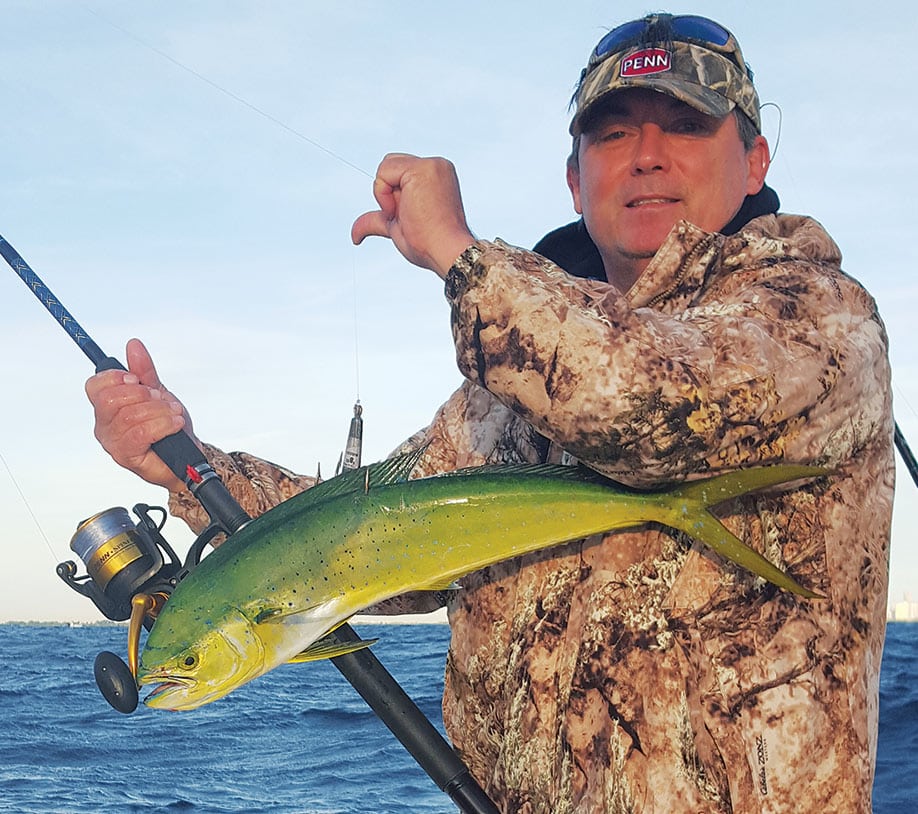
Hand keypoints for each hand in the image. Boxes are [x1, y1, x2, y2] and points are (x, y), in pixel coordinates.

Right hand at [85, 338, 197, 491]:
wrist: (187, 455)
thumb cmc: (169, 427)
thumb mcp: (158, 393)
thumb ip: (145, 371)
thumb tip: (133, 345)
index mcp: (107, 408)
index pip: (94, 386)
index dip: (115, 377)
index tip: (138, 379)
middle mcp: (104, 426)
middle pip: (111, 400)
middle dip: (143, 395)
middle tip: (162, 399)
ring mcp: (113, 443)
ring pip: (130, 416)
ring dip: (160, 411)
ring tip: (175, 414)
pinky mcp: (127, 457)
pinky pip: (142, 433)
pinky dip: (163, 424)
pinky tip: (175, 424)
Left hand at [351, 153, 475, 277]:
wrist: (446, 252)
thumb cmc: (429, 244)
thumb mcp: (399, 226)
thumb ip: (380, 219)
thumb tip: (355, 235)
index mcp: (435, 176)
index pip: (398, 173)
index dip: (394, 198)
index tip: (413, 217)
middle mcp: (436, 166)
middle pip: (390, 165)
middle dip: (389, 194)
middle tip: (410, 216)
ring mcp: (431, 165)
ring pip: (385, 167)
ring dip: (386, 196)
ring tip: (409, 213)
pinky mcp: (422, 168)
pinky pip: (383, 172)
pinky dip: (384, 195)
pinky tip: (406, 209)